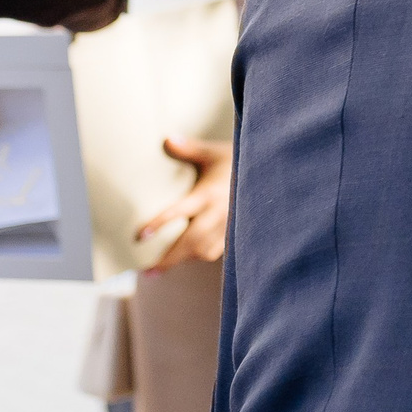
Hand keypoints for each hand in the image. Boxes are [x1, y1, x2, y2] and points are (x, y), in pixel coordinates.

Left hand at [135, 137, 233, 271]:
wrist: (273, 172)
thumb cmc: (239, 161)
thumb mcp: (214, 153)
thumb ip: (189, 148)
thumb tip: (166, 140)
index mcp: (209, 193)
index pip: (180, 211)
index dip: (159, 224)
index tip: (138, 237)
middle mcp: (220, 213)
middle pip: (190, 242)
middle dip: (169, 258)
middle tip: (147, 272)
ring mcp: (230, 225)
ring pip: (205, 250)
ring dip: (186, 257)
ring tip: (164, 265)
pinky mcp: (238, 232)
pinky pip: (219, 251)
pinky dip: (203, 254)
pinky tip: (194, 253)